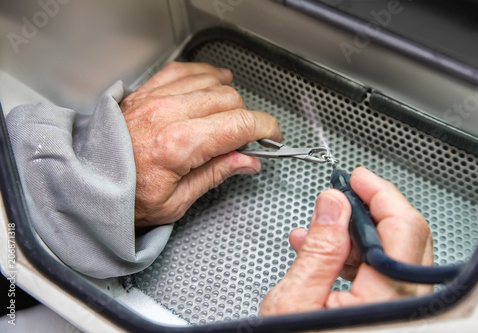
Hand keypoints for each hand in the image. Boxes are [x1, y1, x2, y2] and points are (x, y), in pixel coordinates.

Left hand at [121, 62, 281, 227]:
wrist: (84, 186)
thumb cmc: (125, 200)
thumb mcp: (176, 203)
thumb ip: (216, 175)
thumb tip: (248, 162)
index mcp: (179, 146)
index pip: (240, 124)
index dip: (266, 128)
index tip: (272, 136)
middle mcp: (168, 115)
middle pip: (229, 99)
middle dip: (247, 117)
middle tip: (245, 138)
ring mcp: (155, 99)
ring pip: (210, 81)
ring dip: (228, 96)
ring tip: (230, 113)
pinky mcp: (145, 92)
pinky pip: (183, 70)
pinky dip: (203, 74)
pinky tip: (212, 81)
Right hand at [259, 166, 432, 314]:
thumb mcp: (293, 301)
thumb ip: (318, 250)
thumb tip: (333, 204)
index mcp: (384, 303)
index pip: (402, 229)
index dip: (381, 194)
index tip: (359, 178)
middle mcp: (403, 308)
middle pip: (405, 238)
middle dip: (368, 210)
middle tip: (342, 194)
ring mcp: (399, 312)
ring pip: (392, 255)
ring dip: (355, 235)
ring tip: (315, 231)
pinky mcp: (388, 314)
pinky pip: (381, 275)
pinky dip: (354, 258)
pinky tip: (322, 254)